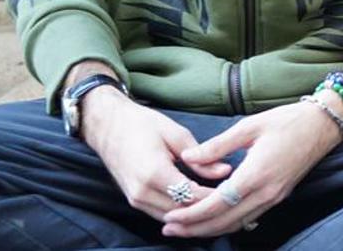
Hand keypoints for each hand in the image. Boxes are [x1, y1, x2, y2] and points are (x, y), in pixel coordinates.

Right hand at [81, 87, 233, 220]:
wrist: (108, 126)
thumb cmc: (143, 124)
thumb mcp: (177, 134)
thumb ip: (200, 158)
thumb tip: (225, 171)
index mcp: (154, 173)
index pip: (191, 196)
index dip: (214, 196)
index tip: (234, 190)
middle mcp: (142, 192)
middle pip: (182, 212)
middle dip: (206, 208)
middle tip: (229, 198)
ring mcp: (135, 199)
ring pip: (171, 218)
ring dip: (193, 213)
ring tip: (217, 202)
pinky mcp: (133, 200)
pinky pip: (160, 214)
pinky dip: (179, 212)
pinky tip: (197, 203)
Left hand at [162, 98, 342, 238]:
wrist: (323, 125)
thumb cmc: (288, 121)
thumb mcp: (250, 126)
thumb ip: (217, 145)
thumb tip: (187, 157)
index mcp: (256, 174)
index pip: (216, 204)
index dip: (191, 214)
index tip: (170, 216)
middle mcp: (266, 192)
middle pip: (224, 222)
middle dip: (194, 229)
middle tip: (169, 229)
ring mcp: (274, 197)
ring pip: (237, 224)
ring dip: (209, 229)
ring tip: (186, 229)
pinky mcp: (279, 196)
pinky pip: (248, 217)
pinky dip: (227, 222)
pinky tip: (213, 219)